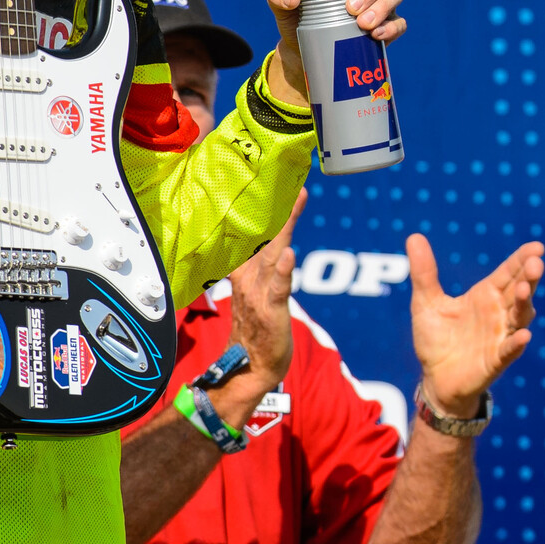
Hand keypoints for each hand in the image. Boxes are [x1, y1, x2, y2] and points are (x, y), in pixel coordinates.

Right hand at [226, 190, 303, 396]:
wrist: (248, 368)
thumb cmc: (257, 329)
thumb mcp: (256, 292)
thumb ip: (260, 266)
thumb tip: (271, 243)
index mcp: (247, 271)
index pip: (258, 232)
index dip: (268, 205)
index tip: (280, 175)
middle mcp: (250, 276)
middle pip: (266, 234)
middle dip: (280, 205)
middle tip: (293, 175)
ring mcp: (259, 292)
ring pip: (274, 253)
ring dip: (285, 227)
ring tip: (297, 200)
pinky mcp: (271, 310)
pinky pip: (278, 287)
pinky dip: (283, 270)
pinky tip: (290, 254)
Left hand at [262, 0, 404, 108]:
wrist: (304, 53)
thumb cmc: (297, 19)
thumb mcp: (282, 6)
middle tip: (351, 6)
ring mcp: (384, 3)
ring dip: (382, 7)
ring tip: (362, 24)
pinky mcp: (389, 26)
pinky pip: (399, 23)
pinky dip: (390, 28)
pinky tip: (375, 34)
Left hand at [410, 232, 543, 420]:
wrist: (434, 379)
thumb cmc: (436, 340)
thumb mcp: (425, 303)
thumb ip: (424, 272)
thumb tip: (414, 236)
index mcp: (486, 295)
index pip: (509, 272)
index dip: (522, 259)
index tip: (536, 247)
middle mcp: (499, 312)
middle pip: (520, 290)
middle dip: (529, 276)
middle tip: (536, 262)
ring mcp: (500, 336)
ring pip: (519, 316)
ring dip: (525, 303)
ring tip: (525, 289)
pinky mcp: (496, 360)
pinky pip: (509, 350)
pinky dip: (516, 342)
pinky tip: (522, 335)